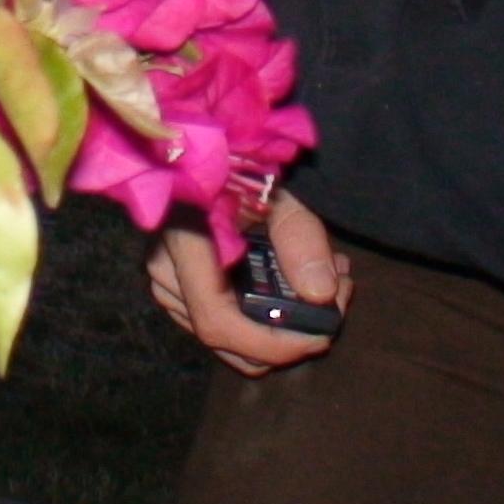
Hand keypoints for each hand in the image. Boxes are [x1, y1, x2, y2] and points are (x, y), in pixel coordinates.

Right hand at [146, 189, 351, 375]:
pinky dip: (262, 324)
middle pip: (228, 341)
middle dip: (289, 339)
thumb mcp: (275, 195)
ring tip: (326, 289)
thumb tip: (321, 294)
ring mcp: (165, 287)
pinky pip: (222, 328)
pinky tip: (293, 292)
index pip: (217, 321)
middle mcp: (165, 273)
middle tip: (339, 301)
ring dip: (280, 332)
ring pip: (227, 342)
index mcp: (184, 243)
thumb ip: (301, 239)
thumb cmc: (236, 173)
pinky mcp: (174, 293)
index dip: (269, 344)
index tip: (320, 336)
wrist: (201, 159)